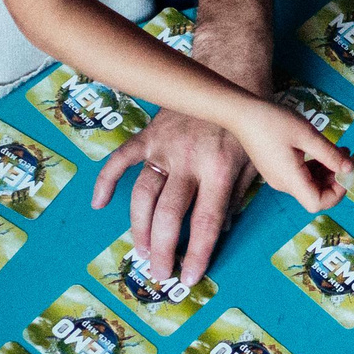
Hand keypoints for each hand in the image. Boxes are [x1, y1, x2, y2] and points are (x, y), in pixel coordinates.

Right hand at [92, 110, 251, 285]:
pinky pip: (119, 160)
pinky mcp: (148, 135)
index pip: (206, 223)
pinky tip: (99, 204)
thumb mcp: (254, 163)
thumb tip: (221, 232)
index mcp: (219, 169)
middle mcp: (188, 160)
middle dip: (162, 250)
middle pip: (168, 215)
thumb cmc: (245, 125)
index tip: (190, 278)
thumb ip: (236, 198)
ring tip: (141, 252)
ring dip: (138, 228)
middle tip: (160, 273)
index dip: (197, 255)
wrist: (228, 75)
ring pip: (142, 196)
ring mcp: (163, 147)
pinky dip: (106, 182)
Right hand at [227, 98, 351, 213]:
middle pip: (314, 194)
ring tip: (338, 150)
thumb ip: (330, 154)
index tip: (345, 172)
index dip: (336, 194)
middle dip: (334, 179)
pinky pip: (299, 175)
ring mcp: (277, 177)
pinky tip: (320, 150)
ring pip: (308, 184)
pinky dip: (314, 166)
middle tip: (346, 156)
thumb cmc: (274, 122)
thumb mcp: (307, 135)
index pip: (317, 204)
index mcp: (290, 179)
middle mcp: (283, 184)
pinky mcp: (275, 168)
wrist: (242, 113)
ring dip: (326, 171)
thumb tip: (349, 169)